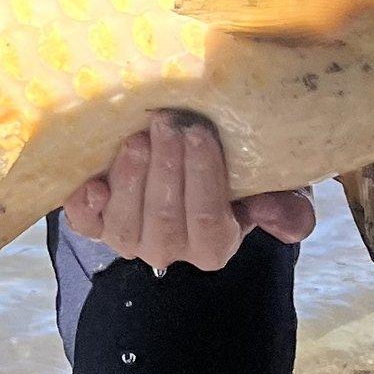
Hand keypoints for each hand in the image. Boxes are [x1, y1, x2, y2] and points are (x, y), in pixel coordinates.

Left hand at [63, 112, 315, 274]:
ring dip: (131, 178)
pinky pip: (85, 224)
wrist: (192, 169)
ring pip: (124, 222)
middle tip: (168, 124)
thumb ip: (287, 209)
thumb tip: (275, 210)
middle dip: (165, 168)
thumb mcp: (274, 190)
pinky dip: (86, 205)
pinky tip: (93, 181)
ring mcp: (130, 239)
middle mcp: (169, 250)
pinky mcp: (97, 224)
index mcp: (214, 246)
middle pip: (162, 219)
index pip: (207, 219)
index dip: (201, 177)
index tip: (199, 134)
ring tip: (139, 139)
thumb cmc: (239, 179)